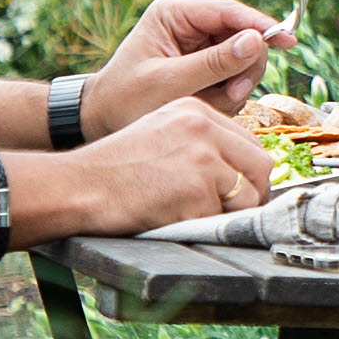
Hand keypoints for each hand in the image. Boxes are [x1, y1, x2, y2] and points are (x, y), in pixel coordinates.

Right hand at [57, 94, 272, 235]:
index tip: (239, 192)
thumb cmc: (114, 168)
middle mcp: (203, 128)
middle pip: (260, 166)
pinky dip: (202, 228)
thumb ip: (200, 142)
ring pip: (247, 197)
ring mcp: (202, 159)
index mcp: (196, 111)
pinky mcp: (195, 191)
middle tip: (233, 213)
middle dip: (252, 195)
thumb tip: (241, 172)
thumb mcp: (160, 132)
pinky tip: (173, 219)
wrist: (78, 185)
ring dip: (227, 215)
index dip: (248, 173)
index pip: (249, 142)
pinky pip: (219, 220)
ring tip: (192, 214)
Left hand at [87, 0, 288, 130]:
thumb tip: (256, 41)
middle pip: (242, 35)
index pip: (229, 12)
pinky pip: (232, 75)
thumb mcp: (170, 84)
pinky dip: (226, 94)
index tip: (288, 41)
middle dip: (242, 68)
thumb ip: (214, 64)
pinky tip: (207, 104)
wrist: (102, 120)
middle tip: (231, 95)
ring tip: (211, 103)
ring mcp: (197, 42)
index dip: (261, 25)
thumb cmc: (125, 100)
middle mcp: (189, 22)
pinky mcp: (202, 63)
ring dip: (234, 85)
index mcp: (174, 12)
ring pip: (241, 58)